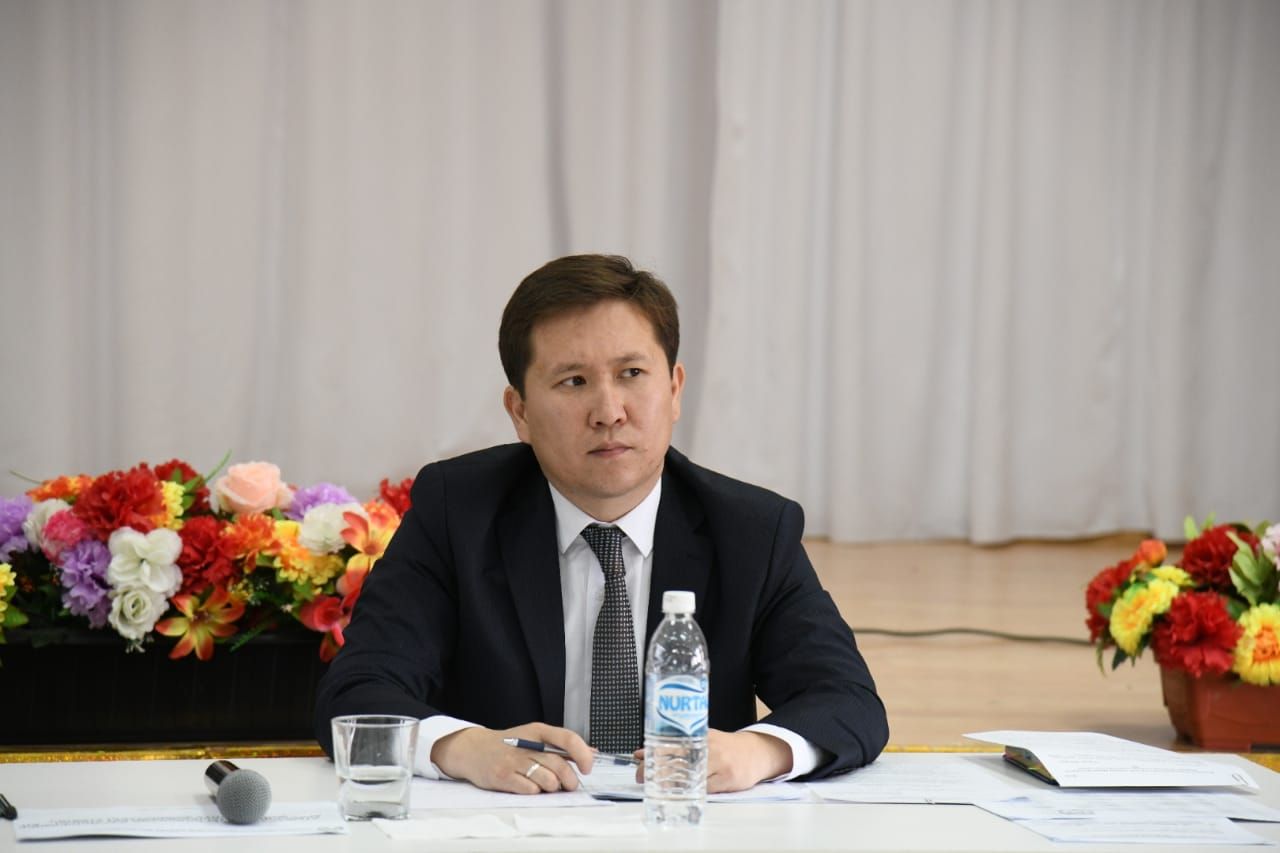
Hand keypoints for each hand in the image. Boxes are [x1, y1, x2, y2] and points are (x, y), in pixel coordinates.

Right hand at [431, 722, 594, 793]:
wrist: (473, 749)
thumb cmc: (508, 745)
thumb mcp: (534, 737)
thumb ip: (561, 745)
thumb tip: (592, 752)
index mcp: (538, 731)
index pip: (568, 739)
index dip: (583, 755)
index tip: (587, 768)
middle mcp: (528, 744)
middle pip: (560, 765)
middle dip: (570, 780)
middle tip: (568, 785)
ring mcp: (514, 761)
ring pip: (548, 780)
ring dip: (553, 787)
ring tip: (547, 786)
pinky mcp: (503, 777)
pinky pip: (530, 790)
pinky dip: (535, 792)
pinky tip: (529, 787)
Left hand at [634, 729, 792, 792]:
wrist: (756, 752)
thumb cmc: (725, 747)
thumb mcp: (702, 740)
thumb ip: (674, 746)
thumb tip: (642, 753)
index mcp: (701, 736)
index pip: (673, 744)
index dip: (654, 753)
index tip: (639, 760)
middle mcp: (709, 748)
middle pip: (679, 760)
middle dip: (657, 771)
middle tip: (642, 778)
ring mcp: (720, 764)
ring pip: (690, 776)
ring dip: (671, 784)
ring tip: (658, 788)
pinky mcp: (728, 779)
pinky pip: (706, 789)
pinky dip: (692, 792)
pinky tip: (682, 794)